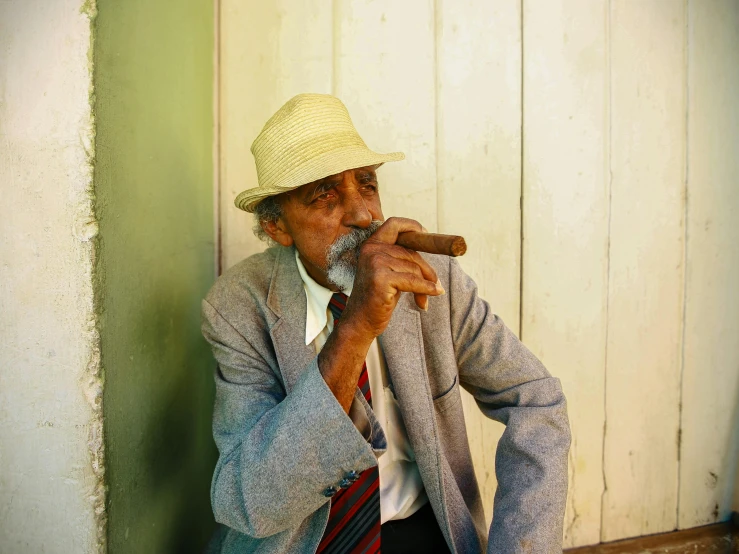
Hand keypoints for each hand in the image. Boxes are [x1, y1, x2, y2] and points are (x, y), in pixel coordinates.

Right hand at [342, 217, 444, 338]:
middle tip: (435, 285)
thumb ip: (403, 259)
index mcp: (371, 245)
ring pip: (414, 268)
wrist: (360, 322)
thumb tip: (433, 248)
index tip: (426, 234)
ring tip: (422, 300)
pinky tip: (428, 299)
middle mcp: (371, 250)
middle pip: (411, 252)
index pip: (394, 224)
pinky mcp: (381, 278)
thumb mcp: (390, 272)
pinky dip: (425, 290)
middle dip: (427, 270)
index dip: (413, 226)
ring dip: (424, 285)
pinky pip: (413, 281)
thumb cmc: (378, 298)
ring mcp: (375, 262)